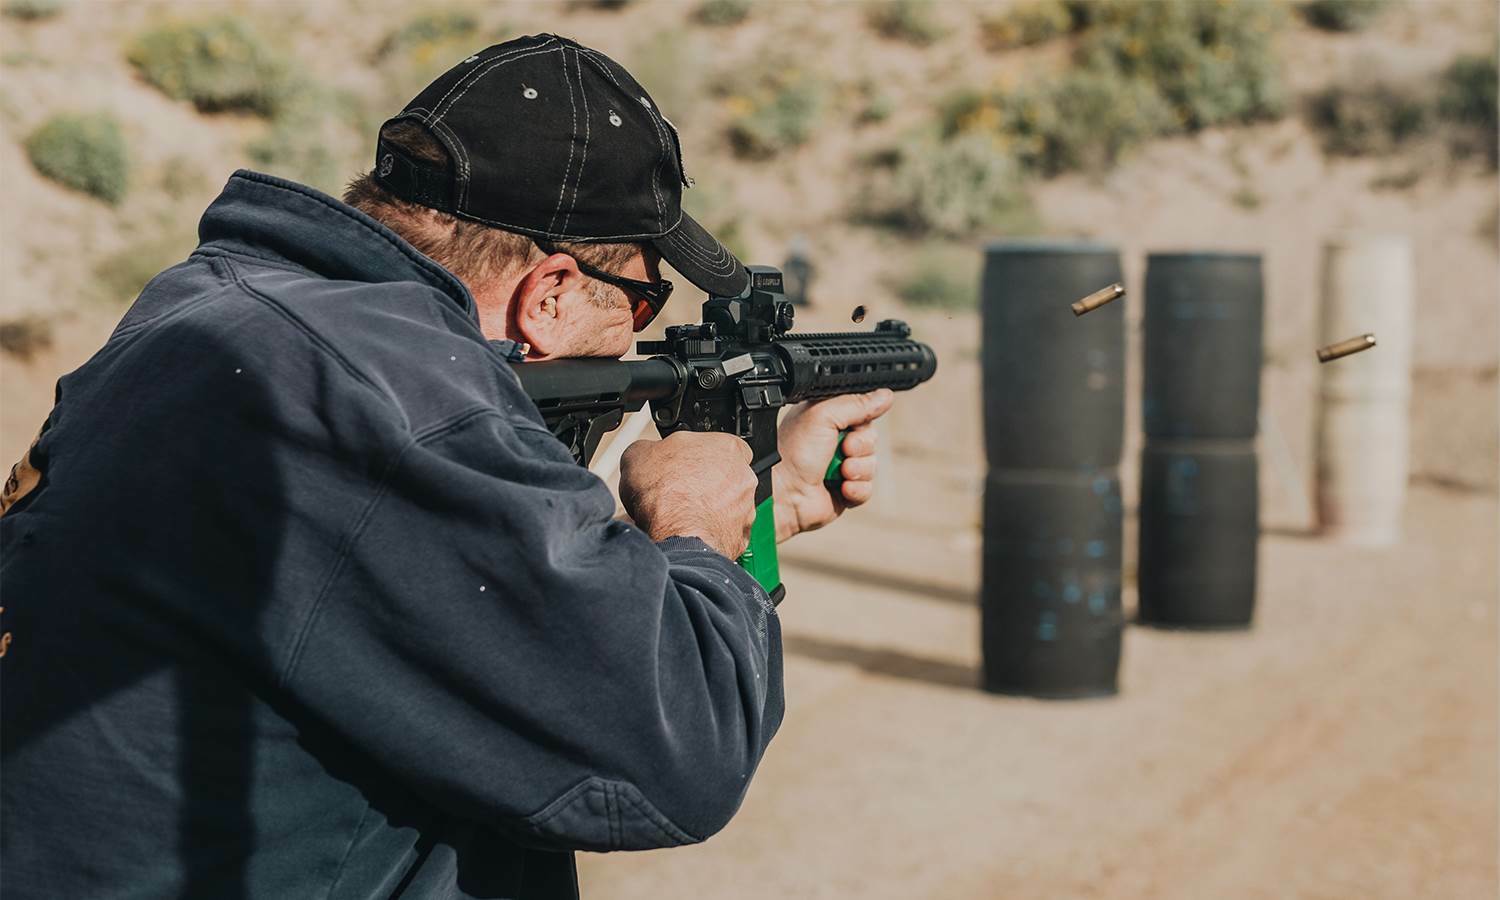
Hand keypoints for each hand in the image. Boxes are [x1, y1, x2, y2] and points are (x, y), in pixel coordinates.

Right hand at [619, 431, 756, 557]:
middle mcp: (743, 477)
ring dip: (710, 509)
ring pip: (728, 507)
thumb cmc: (666, 494)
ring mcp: (745, 508)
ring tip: (681, 515)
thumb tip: (646, 454)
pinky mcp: (739, 537)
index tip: (685, 463)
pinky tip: (690, 532)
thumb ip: (651, 448)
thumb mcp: (639, 453)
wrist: (676, 535)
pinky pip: (725, 532)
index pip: (723, 444)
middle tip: (681, 491)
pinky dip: (709, 532)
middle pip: (727, 476)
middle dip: (706, 484)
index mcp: (727, 447)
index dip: (701, 454)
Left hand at [772, 389, 894, 542]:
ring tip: (840, 472)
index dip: (863, 419)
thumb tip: (885, 395)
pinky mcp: (844, 491)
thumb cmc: (792, 453)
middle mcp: (833, 441)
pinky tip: (841, 488)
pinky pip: (867, 488)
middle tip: (843, 449)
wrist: (784, 493)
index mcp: (826, 418)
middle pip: (871, 438)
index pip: (861, 412)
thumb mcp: (824, 415)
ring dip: (859, 468)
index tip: (853, 425)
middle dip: (861, 445)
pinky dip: (857, 489)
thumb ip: (856, 403)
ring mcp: (839, 467)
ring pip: (872, 464)